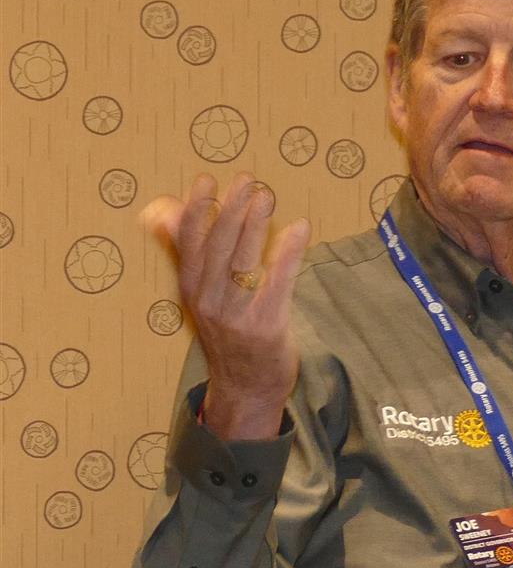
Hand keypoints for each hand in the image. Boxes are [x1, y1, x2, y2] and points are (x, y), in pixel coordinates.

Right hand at [141, 173, 310, 439]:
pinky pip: (277, 284)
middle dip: (229, 211)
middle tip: (245, 180)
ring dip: (254, 225)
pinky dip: (287, 254)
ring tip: (266, 195)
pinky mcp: (266, 326)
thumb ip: (185, 249)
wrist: (245, 387)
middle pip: (217, 248)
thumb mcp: (199, 292)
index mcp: (191, 288)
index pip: (189, 244)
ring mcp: (236, 315)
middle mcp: (208, 300)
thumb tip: (160, 208)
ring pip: (242, 263)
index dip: (196, 211)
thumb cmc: (227, 330)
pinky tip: (298, 229)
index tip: (205, 181)